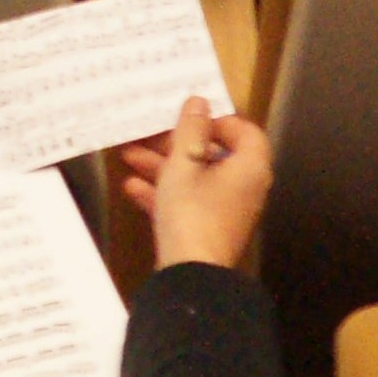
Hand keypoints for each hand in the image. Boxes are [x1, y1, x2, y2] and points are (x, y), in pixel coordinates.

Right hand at [114, 97, 273, 271]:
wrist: (191, 275)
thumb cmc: (191, 212)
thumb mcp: (183, 165)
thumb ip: (190, 130)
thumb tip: (198, 102)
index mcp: (249, 167)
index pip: (244, 131)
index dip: (217, 120)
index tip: (188, 117)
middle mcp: (244, 186)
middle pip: (214, 155)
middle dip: (177, 144)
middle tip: (149, 134)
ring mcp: (226, 210)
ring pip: (196, 178)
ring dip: (163, 166)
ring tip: (128, 156)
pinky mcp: (207, 228)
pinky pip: (188, 201)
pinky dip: (164, 192)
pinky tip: (131, 187)